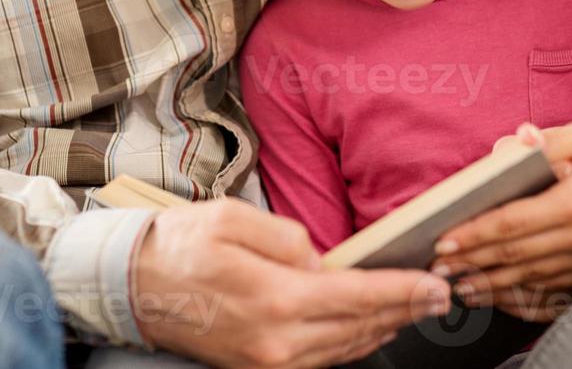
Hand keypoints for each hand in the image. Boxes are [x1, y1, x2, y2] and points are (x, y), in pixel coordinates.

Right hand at [133, 198, 452, 367]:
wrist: (131, 285)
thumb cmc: (180, 245)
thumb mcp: (232, 218)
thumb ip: (288, 237)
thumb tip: (324, 260)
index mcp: (274, 298)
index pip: (358, 296)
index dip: (403, 292)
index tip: (436, 286)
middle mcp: (277, 341)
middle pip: (360, 328)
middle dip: (404, 311)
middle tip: (440, 295)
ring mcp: (269, 361)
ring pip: (345, 349)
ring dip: (382, 328)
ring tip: (411, 308)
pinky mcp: (260, 367)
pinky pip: (322, 360)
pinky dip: (351, 343)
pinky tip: (367, 326)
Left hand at [430, 119, 571, 308]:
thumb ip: (544, 142)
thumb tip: (510, 144)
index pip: (513, 223)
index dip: (475, 233)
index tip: (444, 240)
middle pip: (517, 256)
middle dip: (473, 263)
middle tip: (438, 268)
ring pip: (533, 280)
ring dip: (493, 287)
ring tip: (461, 288)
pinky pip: (557, 294)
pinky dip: (526, 302)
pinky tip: (502, 301)